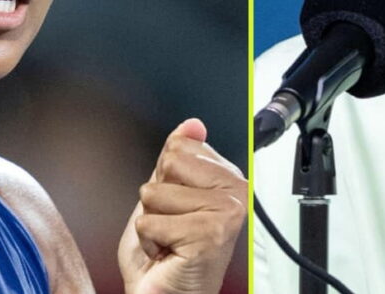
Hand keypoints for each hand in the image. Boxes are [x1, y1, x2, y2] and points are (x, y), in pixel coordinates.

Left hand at [118, 118, 246, 293]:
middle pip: (169, 163)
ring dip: (153, 222)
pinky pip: (150, 221)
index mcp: (227, 180)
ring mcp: (226, 214)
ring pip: (155, 192)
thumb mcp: (165, 197)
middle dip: (157, 199)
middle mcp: (234, 195)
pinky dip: (150, 241)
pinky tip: (169, 253)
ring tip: (171, 241)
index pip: (180, 147)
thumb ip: (177, 159)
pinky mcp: (209, 234)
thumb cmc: (166, 259)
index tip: (180, 207)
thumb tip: (192, 125)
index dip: (166, 180)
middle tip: (174, 227)